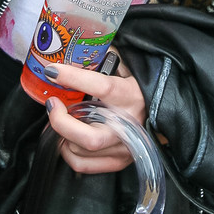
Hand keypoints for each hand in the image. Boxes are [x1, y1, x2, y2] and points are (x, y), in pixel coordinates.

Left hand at [44, 59, 145, 173]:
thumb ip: (102, 58)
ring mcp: (124, 148)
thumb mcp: (124, 66)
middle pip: (89, 137)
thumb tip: (72, 49)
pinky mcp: (118, 161)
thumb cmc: (137, 85)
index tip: (52, 70)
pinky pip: (82, 164)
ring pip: (81, 151)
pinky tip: (66, 136)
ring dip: (61, 134)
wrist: (162, 110)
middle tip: (52, 103)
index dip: (73, 78)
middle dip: (61, 122)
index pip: (101, 87)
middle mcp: (129, 126)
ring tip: (57, 117)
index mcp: (131, 95)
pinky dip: (67, 151)